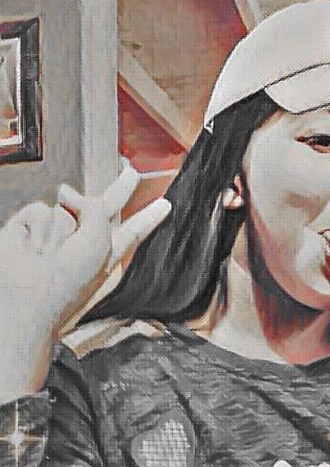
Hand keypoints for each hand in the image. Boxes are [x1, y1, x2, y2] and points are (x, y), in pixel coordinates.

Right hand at [0, 162, 171, 334]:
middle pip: (106, 207)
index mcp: (106, 253)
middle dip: (121, 189)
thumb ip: (95, 210)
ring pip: (66, 209)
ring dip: (60, 230)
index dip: (148, 217)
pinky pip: (41, 211)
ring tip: (49, 255)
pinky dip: (38, 229)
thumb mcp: (98, 243)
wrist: (28, 296)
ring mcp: (55, 234)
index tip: (165, 205)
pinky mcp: (29, 227)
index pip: (133, 230)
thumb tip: (65, 192)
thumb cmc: (67, 281)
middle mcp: (84, 242)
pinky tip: (32, 247)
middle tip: (131, 170)